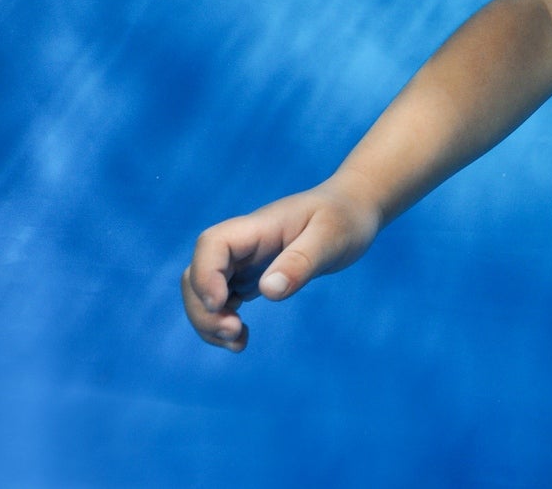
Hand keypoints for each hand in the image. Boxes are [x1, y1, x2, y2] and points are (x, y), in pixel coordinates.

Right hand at [180, 178, 381, 350]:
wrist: (353, 209)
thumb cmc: (345, 217)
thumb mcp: (332, 237)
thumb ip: (301, 262)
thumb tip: (268, 291)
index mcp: (259, 227)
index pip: (212, 244)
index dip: (206, 275)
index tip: (221, 303)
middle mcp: (244, 243)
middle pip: (198, 273)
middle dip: (203, 308)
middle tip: (234, 333)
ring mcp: (245, 260)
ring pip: (204, 291)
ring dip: (209, 320)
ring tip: (238, 342)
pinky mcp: (252, 275)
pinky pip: (222, 300)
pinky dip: (222, 322)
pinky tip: (241, 339)